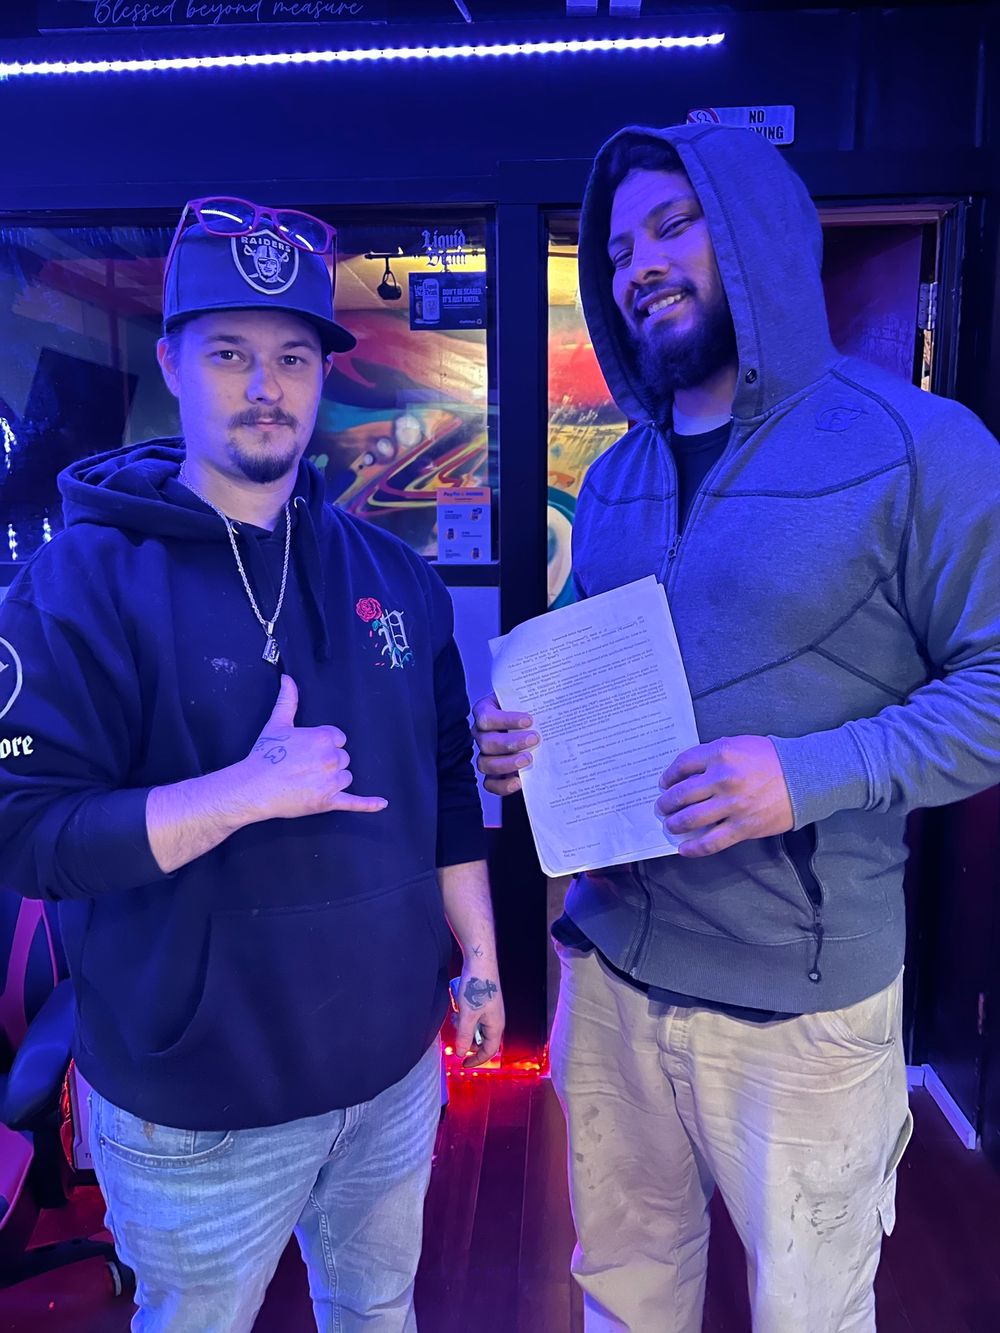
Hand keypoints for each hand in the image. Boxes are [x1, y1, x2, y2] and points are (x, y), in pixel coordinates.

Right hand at [236, 675, 387, 821]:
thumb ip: (288, 700)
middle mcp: (332, 758)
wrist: (253, 787)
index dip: (324, 745)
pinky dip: (369, 804)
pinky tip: (382, 804)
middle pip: (343, 758)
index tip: (308, 751)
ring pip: (346, 777)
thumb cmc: (264, 755)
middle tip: (305, 767)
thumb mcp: (277, 724)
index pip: (339, 739)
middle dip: (328, 762)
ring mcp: (332, 781)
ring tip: (309, 781)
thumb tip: (288, 678)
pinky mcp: (329, 801)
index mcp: (324, 738)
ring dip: (334, 780)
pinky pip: (354, 802)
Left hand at [453, 964, 504, 1067]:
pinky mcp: (483, 1002)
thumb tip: (460, 1054)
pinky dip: (465, 1015)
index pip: (489, 1051)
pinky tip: (459, 1005)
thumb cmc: (476, 987)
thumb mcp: (467, 1014)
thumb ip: (464, 1035)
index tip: (463, 1064)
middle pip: (482, 1040)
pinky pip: (473, 1016)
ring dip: (464, 1026)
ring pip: (476, 1027)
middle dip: (467, 1039)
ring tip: (456, 1014)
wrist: (480, 961)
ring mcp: (490, 1010)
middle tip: (455, 1031)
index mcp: (496, 1025)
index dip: (477, 1060)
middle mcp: (495, 1019)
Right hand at [473, 693, 539, 795]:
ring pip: (485, 763)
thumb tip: (552, 702)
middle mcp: (481, 734)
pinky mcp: (492, 773)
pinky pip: (490, 783)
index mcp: (485, 712)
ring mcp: (485, 754)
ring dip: (507, 763)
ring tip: (528, 760)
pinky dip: (503, 785)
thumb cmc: (528, 709)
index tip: (529, 720)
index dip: (506, 720)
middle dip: (511, 743)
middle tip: (534, 740)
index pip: (486, 717)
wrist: (532, 726)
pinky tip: (519, 781)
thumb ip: (534, 699)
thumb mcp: (528, 699)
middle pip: (486, 742)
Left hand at [655, 735, 792, 857]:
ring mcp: (732, 805)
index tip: (664, 783)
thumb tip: (688, 772)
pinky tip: (684, 849)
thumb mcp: (740, 744)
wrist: (806, 776)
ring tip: (670, 825)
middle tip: (662, 807)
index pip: (682, 765)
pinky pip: (711, 842)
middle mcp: (722, 779)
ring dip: (675, 824)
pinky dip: (694, 848)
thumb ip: (714, 754)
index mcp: (720, 753)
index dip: (668, 776)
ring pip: (691, 819)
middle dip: (666, 803)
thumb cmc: (772, 758)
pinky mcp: (743, 827)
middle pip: (680, 794)